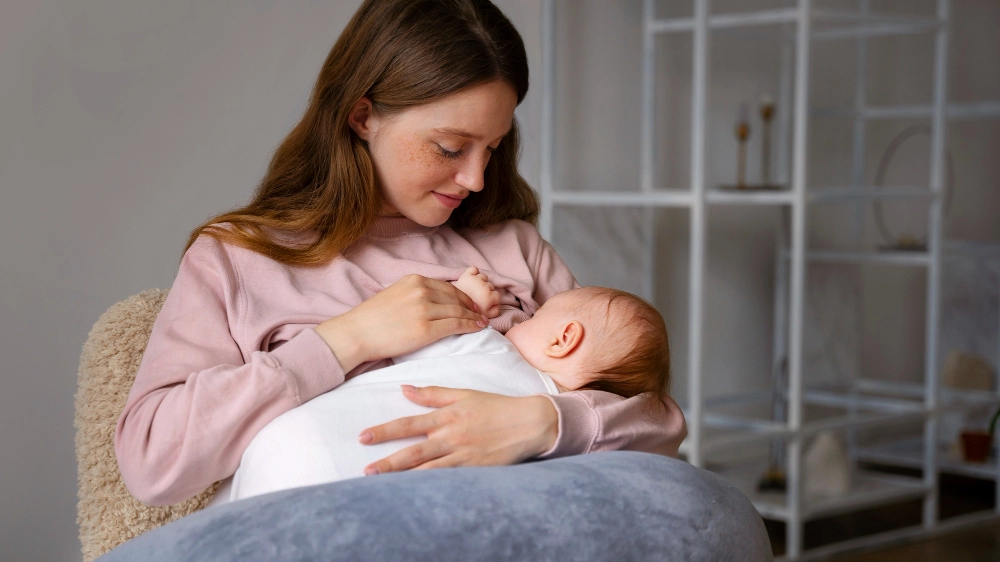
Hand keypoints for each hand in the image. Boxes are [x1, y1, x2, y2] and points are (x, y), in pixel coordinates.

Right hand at [314, 274, 487, 372]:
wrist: (356, 333)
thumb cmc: (372, 318)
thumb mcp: (395, 294)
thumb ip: (415, 293)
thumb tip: (434, 299)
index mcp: (414, 280)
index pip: (447, 287)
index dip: (463, 296)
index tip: (471, 304)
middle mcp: (421, 291)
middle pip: (456, 298)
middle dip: (472, 306)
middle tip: (481, 313)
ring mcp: (424, 309)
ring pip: (459, 311)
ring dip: (474, 317)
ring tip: (482, 322)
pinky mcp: (426, 328)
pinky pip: (456, 325)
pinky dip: (470, 325)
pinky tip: (477, 328)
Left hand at [357, 385, 558, 474]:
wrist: (529, 423)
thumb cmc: (496, 407)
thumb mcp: (464, 394)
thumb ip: (433, 394)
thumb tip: (404, 389)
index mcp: (447, 416)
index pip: (409, 423)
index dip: (385, 431)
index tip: (364, 436)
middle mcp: (451, 436)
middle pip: (413, 451)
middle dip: (388, 462)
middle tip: (366, 470)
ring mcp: (463, 455)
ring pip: (427, 469)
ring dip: (403, 477)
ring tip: (382, 484)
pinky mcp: (474, 470)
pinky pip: (447, 480)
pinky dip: (429, 486)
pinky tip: (414, 493)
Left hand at [454, 266, 500, 318]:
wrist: (454, 307)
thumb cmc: (471, 312)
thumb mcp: (487, 316)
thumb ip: (496, 311)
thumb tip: (497, 305)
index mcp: (489, 296)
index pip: (497, 295)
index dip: (493, 299)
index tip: (487, 302)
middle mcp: (484, 286)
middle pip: (491, 286)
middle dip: (487, 291)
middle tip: (479, 297)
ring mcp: (476, 279)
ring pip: (484, 277)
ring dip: (481, 282)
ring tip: (475, 288)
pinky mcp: (467, 275)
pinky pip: (474, 269)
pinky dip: (474, 272)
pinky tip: (473, 278)